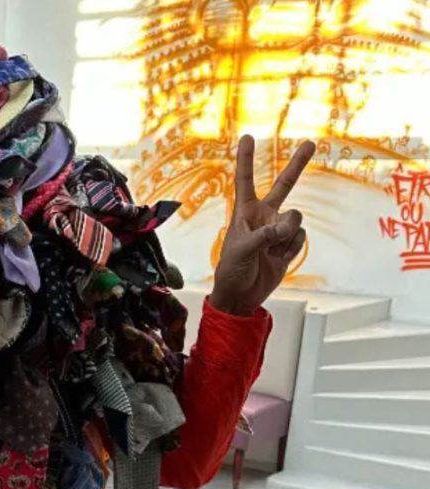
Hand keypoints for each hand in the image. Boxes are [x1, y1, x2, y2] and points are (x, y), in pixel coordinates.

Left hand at [211, 135, 315, 315]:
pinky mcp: (289, 244)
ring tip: (269, 251)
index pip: (246, 181)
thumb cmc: (232, 270)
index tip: (249, 137)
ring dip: (286, 236)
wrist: (242, 296)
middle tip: (310, 143)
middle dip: (297, 165)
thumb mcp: (241, 250)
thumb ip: (265, 235)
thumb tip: (288, 226)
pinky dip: (291, 250)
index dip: (247, 159)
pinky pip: (300, 238)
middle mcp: (264, 216)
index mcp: (244, 212)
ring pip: (296, 219)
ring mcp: (278, 230)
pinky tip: (277, 259)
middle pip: (284, 185)